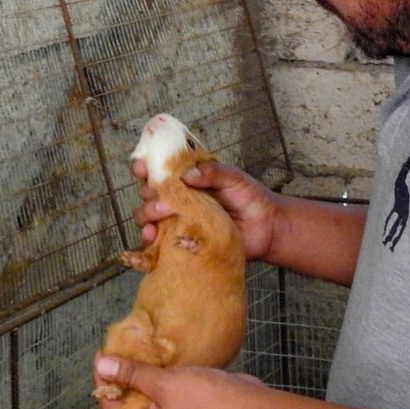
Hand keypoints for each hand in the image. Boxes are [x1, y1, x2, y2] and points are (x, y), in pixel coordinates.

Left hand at [93, 352, 266, 408]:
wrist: (248, 407)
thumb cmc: (205, 399)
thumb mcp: (164, 384)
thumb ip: (132, 374)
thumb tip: (101, 366)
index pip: (112, 405)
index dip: (103, 380)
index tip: (102, 353)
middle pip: (129, 398)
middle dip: (123, 373)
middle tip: (119, 346)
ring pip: (149, 391)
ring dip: (142, 371)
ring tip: (136, 346)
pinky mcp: (190, 403)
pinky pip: (167, 387)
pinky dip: (161, 372)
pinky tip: (161, 355)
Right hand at [130, 158, 281, 261]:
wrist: (267, 229)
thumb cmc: (251, 198)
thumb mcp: (234, 178)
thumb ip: (213, 172)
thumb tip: (188, 175)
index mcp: (186, 178)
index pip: (158, 169)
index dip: (145, 166)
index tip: (142, 168)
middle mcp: (177, 197)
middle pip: (147, 192)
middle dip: (148, 194)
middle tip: (164, 201)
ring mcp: (177, 220)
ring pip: (146, 215)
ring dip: (145, 215)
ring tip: (156, 221)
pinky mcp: (181, 241)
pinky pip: (157, 241)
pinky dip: (148, 239)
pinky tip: (151, 238)